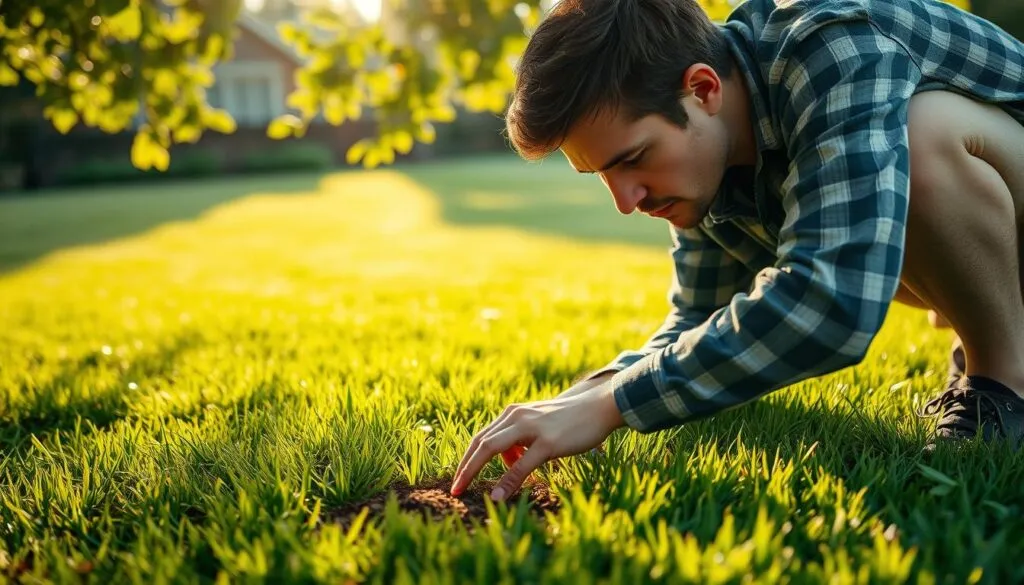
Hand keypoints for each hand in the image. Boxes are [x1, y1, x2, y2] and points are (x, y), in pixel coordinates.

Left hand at [450, 382, 624, 500]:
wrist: (597, 406)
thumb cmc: (567, 419)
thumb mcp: (537, 426)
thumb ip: (519, 441)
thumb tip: (506, 462)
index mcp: (512, 414)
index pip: (481, 437)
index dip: (466, 458)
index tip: (457, 478)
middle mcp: (516, 416)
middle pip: (480, 442)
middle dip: (463, 466)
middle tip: (453, 489)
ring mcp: (531, 428)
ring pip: (492, 449)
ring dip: (475, 471)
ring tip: (466, 489)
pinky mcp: (547, 441)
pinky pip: (521, 464)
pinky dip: (507, 481)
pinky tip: (498, 496)